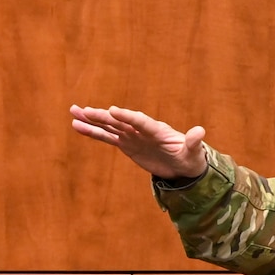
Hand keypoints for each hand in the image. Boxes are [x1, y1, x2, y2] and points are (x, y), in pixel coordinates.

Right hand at [70, 105, 207, 180]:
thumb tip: (200, 131)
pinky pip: (107, 137)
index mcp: (157, 130)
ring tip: (74, 111)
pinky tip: (77, 125)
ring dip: (92, 120)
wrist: (183, 164)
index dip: (128, 117)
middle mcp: (142, 130)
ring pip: (109, 126)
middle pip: (120, 121)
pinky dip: (93, 132)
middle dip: (104, 116)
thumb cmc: (190, 157)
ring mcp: (132, 135)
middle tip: (85, 110)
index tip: (113, 111)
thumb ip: (193, 142)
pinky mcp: (126, 144)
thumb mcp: (193, 153)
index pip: (141, 121)